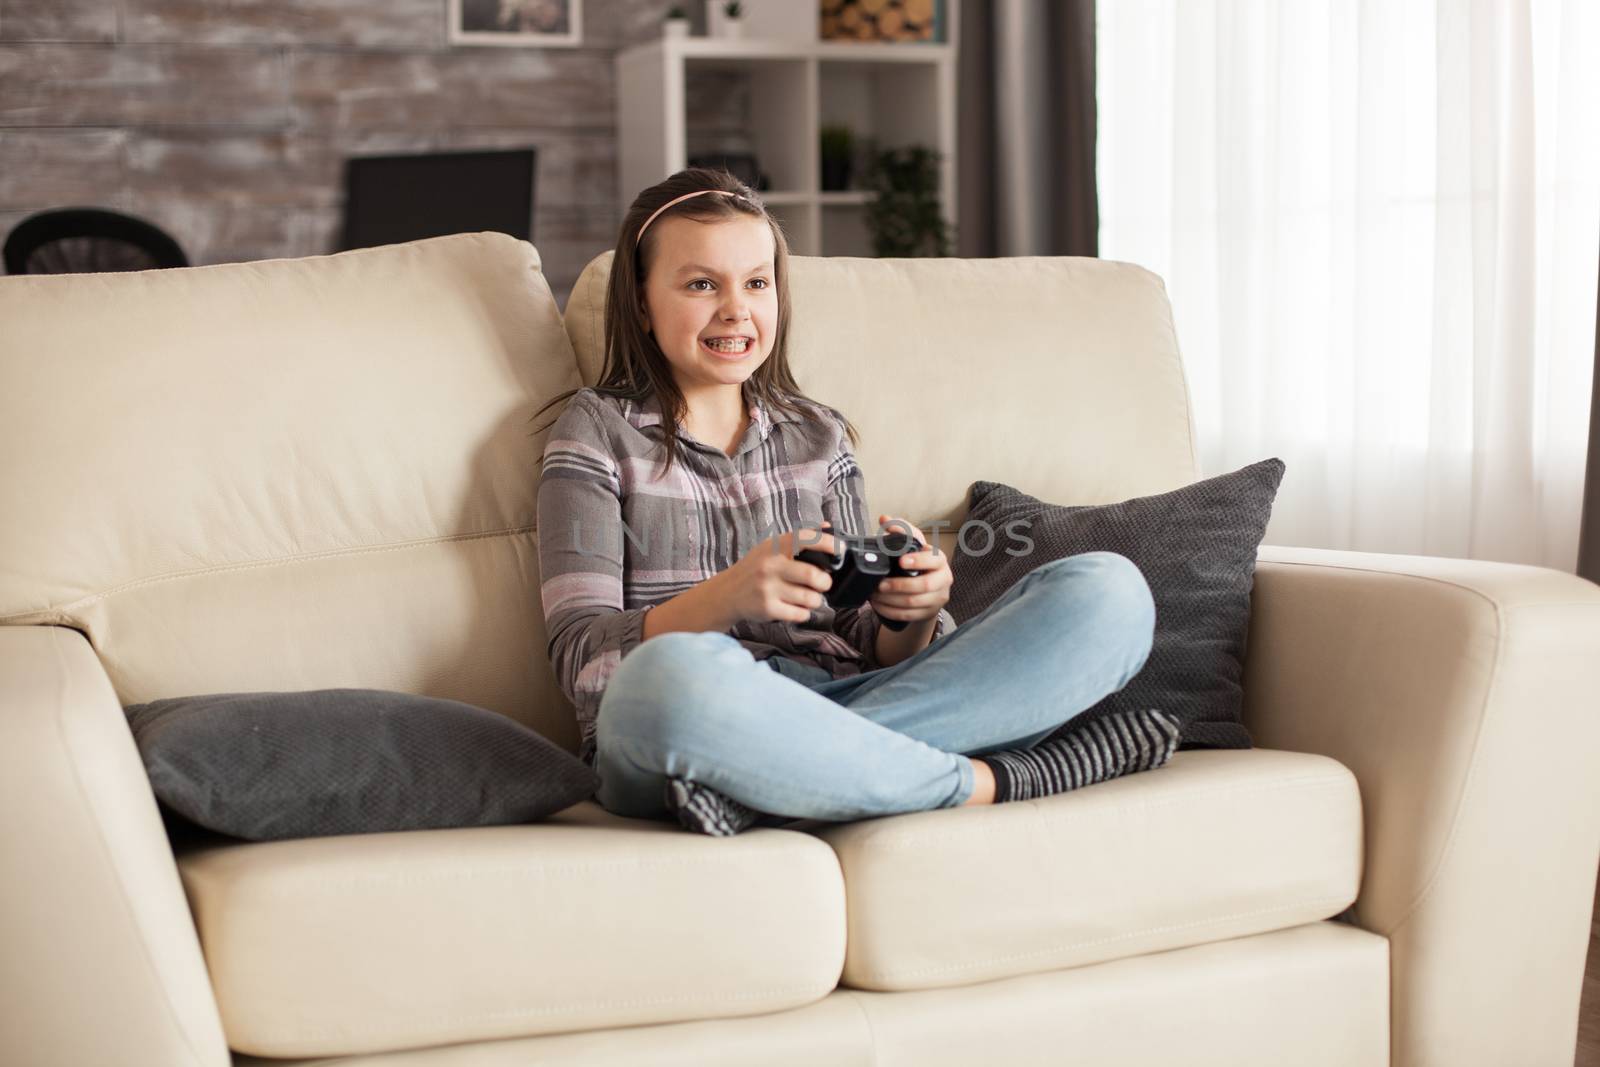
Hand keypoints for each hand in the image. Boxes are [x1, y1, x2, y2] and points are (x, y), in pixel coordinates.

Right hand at [713, 521, 838, 625]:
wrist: (727, 592)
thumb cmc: (755, 568)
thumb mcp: (772, 547)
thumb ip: (799, 539)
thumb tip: (827, 527)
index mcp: (775, 547)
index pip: (806, 539)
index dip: (829, 544)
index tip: (840, 550)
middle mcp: (770, 566)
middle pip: (813, 576)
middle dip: (825, 582)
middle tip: (823, 583)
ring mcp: (768, 589)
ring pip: (810, 598)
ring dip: (815, 600)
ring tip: (808, 597)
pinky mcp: (767, 609)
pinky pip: (800, 614)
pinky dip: (804, 613)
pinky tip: (795, 607)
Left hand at [867, 514, 951, 626]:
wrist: (927, 590)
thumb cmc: (917, 563)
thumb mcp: (912, 546)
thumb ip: (900, 531)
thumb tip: (884, 518)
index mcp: (939, 560)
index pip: (933, 560)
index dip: (918, 561)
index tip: (901, 561)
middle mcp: (944, 579)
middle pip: (924, 585)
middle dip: (899, 586)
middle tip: (880, 585)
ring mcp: (938, 598)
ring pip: (914, 603)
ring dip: (891, 600)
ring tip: (874, 595)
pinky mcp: (929, 613)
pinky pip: (909, 615)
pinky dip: (891, 611)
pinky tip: (879, 606)